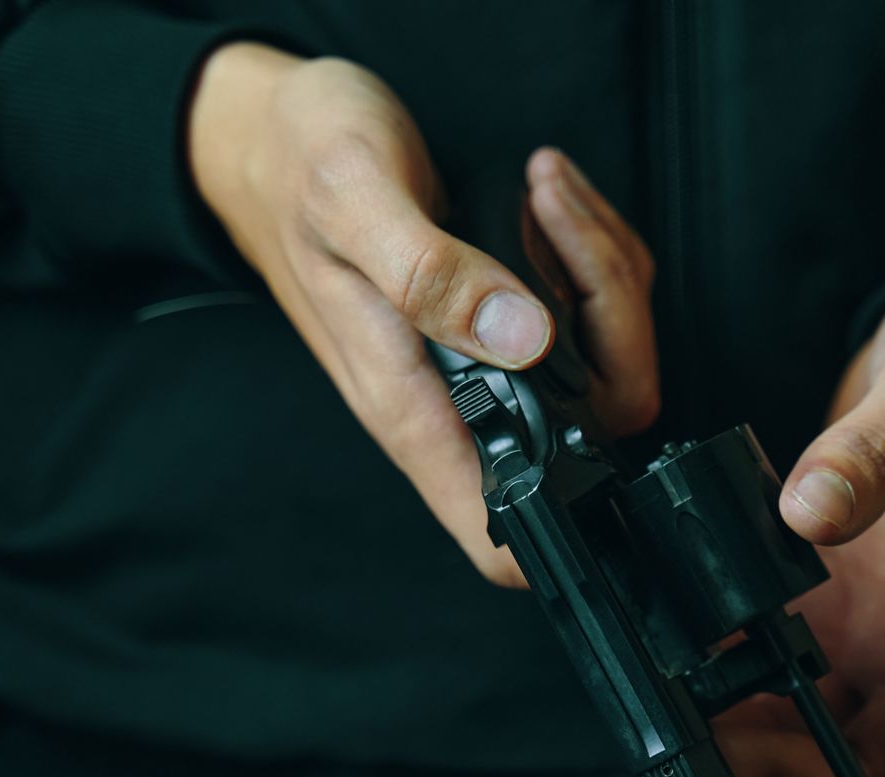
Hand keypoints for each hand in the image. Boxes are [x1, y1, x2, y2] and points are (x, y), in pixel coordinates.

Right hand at [187, 45, 657, 585]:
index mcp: (414, 404)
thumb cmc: (298, 171)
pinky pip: (596, 304)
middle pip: (602, 418)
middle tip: (561, 224)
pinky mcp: (509, 316)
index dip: (569, 523)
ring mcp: (490, 358)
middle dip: (616, 313)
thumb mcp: (354, 203)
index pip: (503, 528)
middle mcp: (458, 397)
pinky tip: (544, 198)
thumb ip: (429, 275)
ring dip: (602, 259)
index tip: (597, 414)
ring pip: (611, 355)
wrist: (267, 139)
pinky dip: (590, 242)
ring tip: (543, 191)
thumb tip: (521, 340)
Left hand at [715, 261, 884, 776]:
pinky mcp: (848, 602)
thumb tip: (804, 517)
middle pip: (872, 774)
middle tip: (709, 744)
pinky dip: (741, 679)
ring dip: (757, 740)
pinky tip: (691, 652)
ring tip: (688, 703)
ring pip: (824, 738)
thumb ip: (875, 452)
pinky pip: (790, 674)